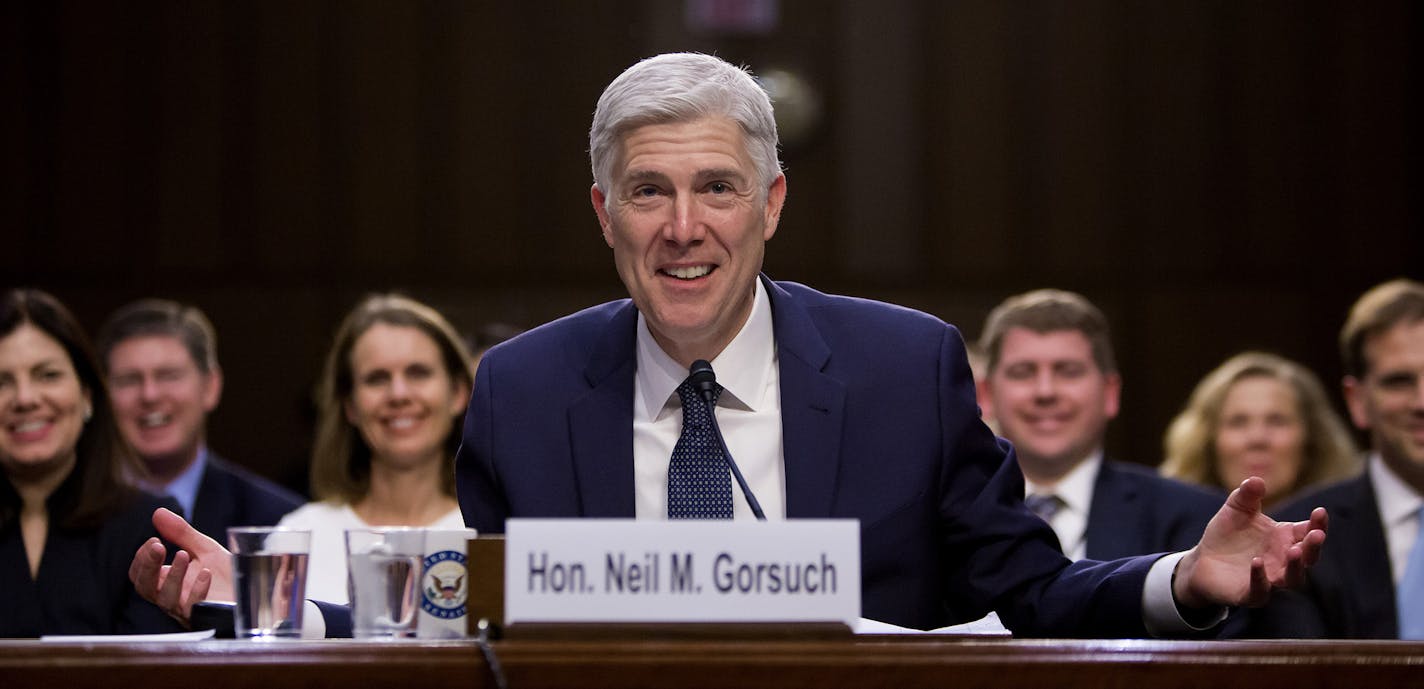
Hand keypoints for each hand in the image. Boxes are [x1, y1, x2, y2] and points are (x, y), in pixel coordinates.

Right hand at [127, 507, 234, 625]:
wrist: (254, 592)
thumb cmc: (226, 575)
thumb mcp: (204, 549)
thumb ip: (181, 533)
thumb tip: (158, 512)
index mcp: (167, 581)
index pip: (139, 575)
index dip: (142, 559)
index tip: (155, 540)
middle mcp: (172, 597)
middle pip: (145, 587)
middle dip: (148, 566)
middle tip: (157, 546)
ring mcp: (188, 609)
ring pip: (166, 599)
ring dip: (173, 575)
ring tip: (183, 554)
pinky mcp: (206, 616)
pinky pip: (195, 608)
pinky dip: (198, 589)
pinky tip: (206, 573)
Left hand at [1172, 477, 1327, 608]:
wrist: (1203, 559)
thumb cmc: (1227, 533)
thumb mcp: (1236, 508)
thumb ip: (1247, 495)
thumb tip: (1256, 480)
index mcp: (1285, 538)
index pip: (1309, 532)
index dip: (1318, 524)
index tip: (1320, 511)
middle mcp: (1283, 561)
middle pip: (1308, 557)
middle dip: (1314, 547)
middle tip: (1317, 534)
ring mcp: (1269, 579)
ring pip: (1292, 578)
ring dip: (1296, 566)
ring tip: (1294, 551)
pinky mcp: (1249, 594)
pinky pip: (1260, 591)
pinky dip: (1260, 578)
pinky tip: (1257, 562)